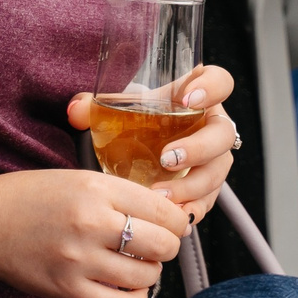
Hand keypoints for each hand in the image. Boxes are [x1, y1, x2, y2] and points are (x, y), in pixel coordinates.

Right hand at [0, 168, 189, 297]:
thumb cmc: (27, 198)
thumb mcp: (76, 179)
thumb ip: (119, 195)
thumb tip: (166, 214)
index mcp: (95, 188)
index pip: (163, 210)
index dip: (177, 221)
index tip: (173, 225)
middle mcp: (91, 222)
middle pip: (163, 244)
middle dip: (167, 247)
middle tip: (156, 245)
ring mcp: (79, 259)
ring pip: (146, 276)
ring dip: (150, 273)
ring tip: (138, 265)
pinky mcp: (67, 289)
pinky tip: (130, 290)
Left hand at [64, 62, 237, 227]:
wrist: (142, 144)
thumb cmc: (137, 118)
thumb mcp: (120, 109)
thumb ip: (96, 106)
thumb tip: (75, 111)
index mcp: (195, 96)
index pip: (219, 81)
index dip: (211, 88)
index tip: (188, 100)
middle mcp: (211, 125)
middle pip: (223, 134)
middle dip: (199, 148)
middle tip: (168, 159)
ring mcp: (214, 157)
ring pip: (218, 171)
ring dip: (193, 186)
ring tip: (162, 196)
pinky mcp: (208, 185)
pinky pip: (210, 198)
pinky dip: (194, 208)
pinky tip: (177, 216)